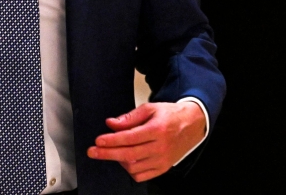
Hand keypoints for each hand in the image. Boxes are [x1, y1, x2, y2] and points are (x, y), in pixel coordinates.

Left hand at [87, 101, 205, 181]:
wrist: (192, 125)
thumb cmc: (171, 116)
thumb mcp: (150, 108)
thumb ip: (130, 117)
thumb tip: (111, 124)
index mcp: (157, 130)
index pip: (129, 138)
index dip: (112, 140)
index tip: (98, 140)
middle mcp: (160, 147)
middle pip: (128, 154)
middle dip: (107, 153)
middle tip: (93, 152)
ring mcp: (162, 160)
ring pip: (133, 167)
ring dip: (119, 160)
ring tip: (113, 151)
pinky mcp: (163, 168)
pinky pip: (141, 176)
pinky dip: (130, 170)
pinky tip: (126, 160)